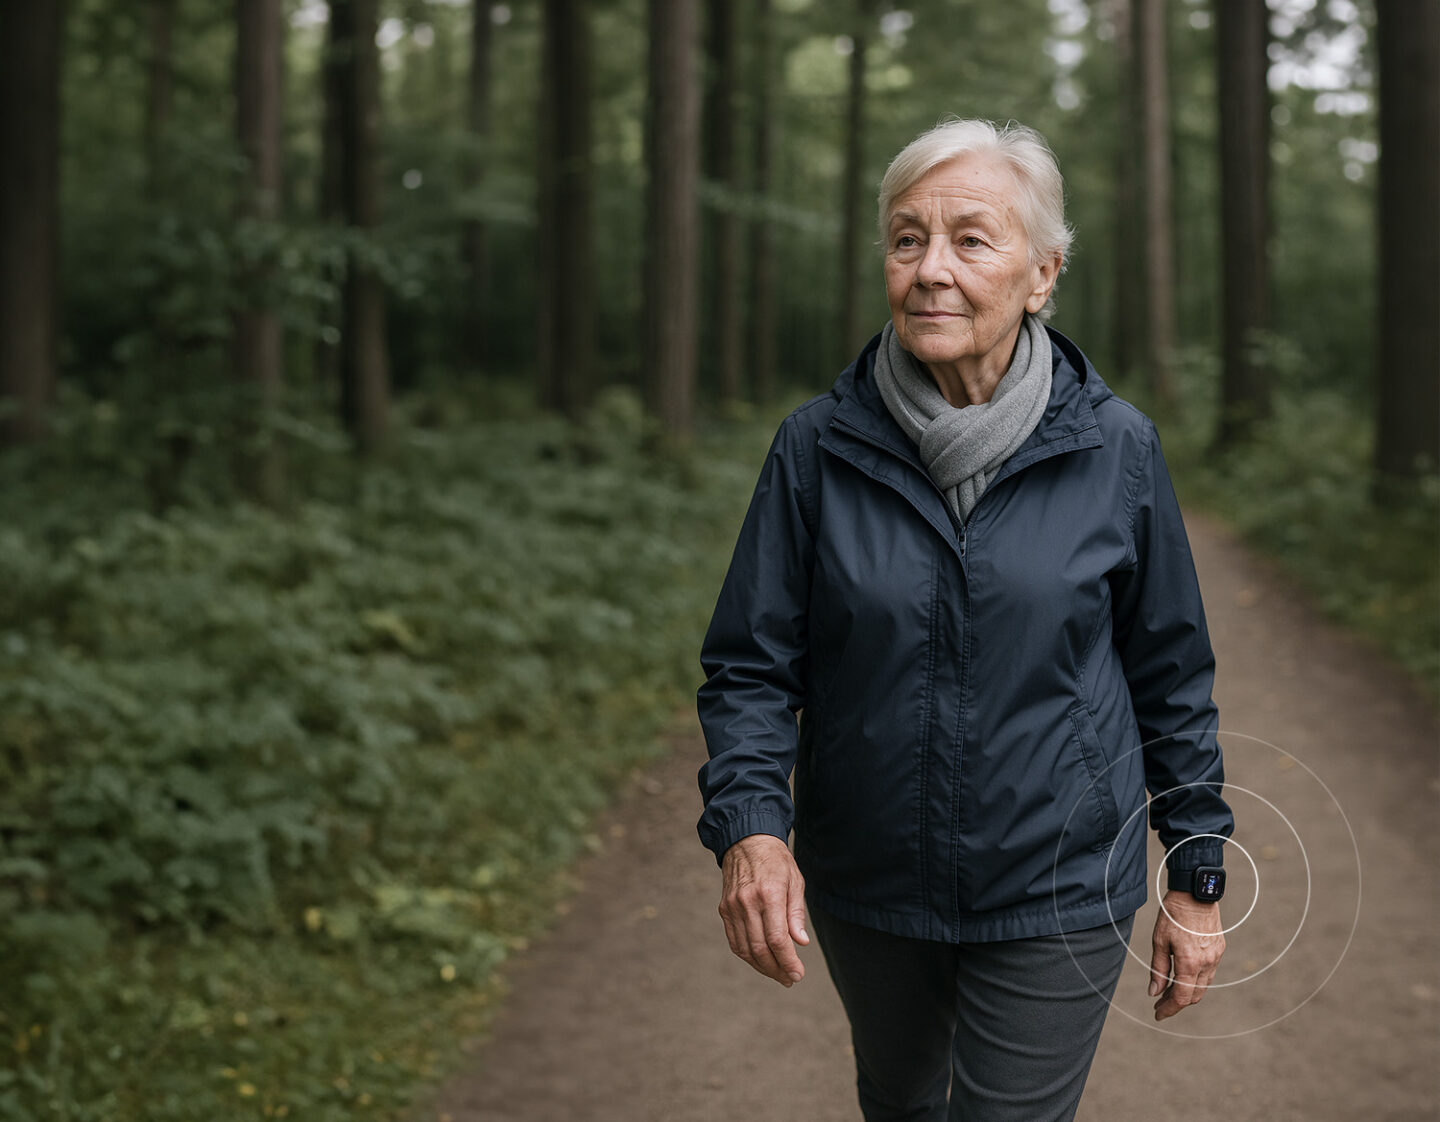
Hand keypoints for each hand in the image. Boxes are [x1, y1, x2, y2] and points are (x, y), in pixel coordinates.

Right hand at [719, 834, 809, 986]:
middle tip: (790, 979)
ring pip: (745, 949)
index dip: (788, 962)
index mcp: (769, 894)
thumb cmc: (776, 861)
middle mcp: (747, 902)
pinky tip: (761, 960)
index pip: (777, 939)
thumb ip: (796, 914)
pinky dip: (747, 955)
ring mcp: (732, 907)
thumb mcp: (795, 881)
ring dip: (762, 967)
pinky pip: (734, 941)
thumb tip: (801, 943)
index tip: (798, 974)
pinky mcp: (724, 909)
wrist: (746, 840)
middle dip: (776, 969)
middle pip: (760, 949)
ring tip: (778, 974)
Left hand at [1149, 890, 1224, 1020]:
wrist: (1195, 893)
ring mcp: (1215, 957)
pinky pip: (1208, 973)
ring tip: (1168, 991)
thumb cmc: (1173, 915)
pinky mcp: (1219, 950)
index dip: (1169, 1009)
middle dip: (1176, 1003)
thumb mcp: (1159, 940)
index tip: (1157, 1014)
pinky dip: (1195, 980)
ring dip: (1186, 992)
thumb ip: (1158, 968)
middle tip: (1159, 1003)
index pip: (1181, 997)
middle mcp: (1207, 963)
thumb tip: (1154, 992)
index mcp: (1190, 962)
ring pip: (1203, 986)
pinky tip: (1182, 975)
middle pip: (1193, 995)